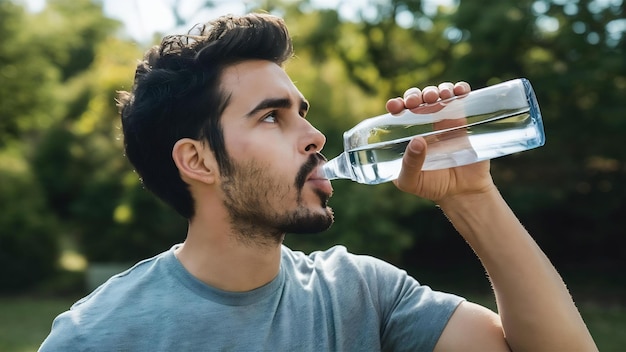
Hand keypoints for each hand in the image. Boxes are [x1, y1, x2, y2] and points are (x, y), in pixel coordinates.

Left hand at [385, 82, 494, 202]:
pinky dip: (461, 89)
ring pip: (439, 94)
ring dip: (438, 89)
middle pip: (418, 98)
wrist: (463, 193)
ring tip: (439, 97)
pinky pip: (462, 98)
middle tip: (418, 102)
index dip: (396, 104)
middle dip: (416, 94)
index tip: (395, 106)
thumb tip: (417, 141)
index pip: (399, 112)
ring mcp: (445, 120)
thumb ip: (410, 165)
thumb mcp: (411, 181)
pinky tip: (460, 91)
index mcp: (407, 133)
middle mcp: (424, 123)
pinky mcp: (464, 121)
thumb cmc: (431, 187)